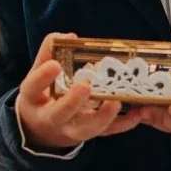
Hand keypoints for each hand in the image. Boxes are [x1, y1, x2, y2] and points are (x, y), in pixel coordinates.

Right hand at [17, 33, 149, 152]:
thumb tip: (69, 36)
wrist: (44, 129)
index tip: (55, 65)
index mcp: (33, 99)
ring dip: (102, 117)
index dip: (43, 78)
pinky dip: (123, 124)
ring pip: (85, 129)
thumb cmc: (43, 93)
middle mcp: (51, 118)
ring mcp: (71, 129)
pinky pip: (107, 132)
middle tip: (85, 86)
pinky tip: (137, 113)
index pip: (33, 88)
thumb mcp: (38, 72)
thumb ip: (50, 51)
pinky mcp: (90, 134)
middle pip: (60, 114)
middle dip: (73, 102)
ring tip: (116, 102)